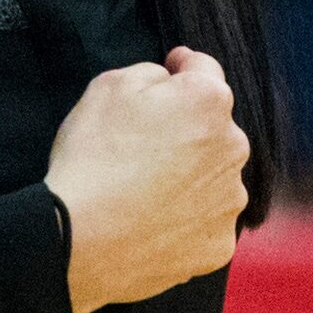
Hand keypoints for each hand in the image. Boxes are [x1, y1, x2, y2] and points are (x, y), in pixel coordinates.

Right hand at [46, 48, 251, 312]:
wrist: (78, 242)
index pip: (204, 71)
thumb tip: (169, 80)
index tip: (173, 69)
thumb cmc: (91, 158)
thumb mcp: (109, 86)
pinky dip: (186, 220)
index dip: (183, 68)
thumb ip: (152, 73)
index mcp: (208, 101)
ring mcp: (229, 200)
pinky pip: (205, 222)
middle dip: (187, 128)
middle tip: (143, 146)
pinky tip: (151, 222)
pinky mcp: (218, 244)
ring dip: (190, 177)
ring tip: (144, 191)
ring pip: (213, 177)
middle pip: (213, 128)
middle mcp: (233, 148)